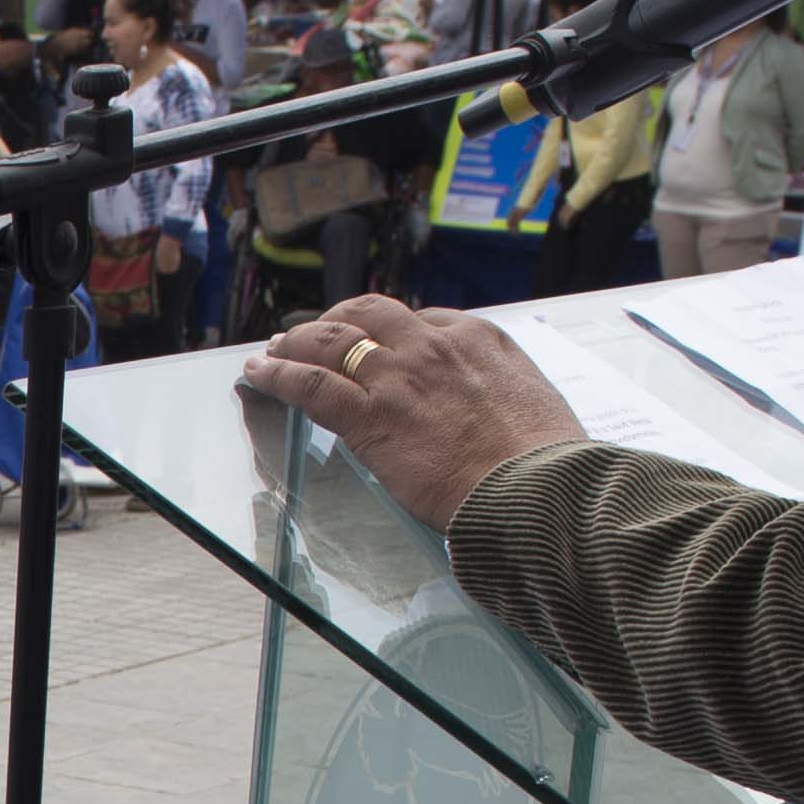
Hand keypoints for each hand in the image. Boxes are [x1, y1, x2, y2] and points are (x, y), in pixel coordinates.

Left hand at [242, 297, 585, 533]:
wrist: (538, 489)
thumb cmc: (544, 461)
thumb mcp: (533, 401)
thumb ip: (498, 389)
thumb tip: (482, 404)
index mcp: (480, 338)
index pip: (420, 319)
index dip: (387, 331)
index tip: (373, 343)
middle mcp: (434, 345)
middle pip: (367, 314)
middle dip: (335, 321)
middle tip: (314, 335)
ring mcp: (399, 377)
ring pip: (331, 342)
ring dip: (297, 342)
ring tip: (275, 351)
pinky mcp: (371, 416)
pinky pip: (310, 385)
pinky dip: (278, 375)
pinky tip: (259, 375)